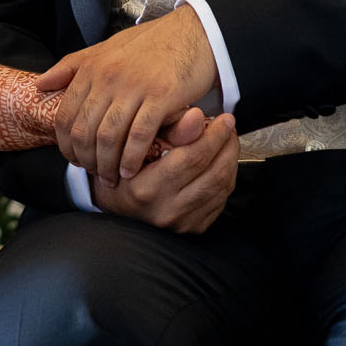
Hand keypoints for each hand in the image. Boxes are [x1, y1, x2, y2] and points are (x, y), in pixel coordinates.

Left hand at [36, 6, 219, 184]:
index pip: (66, 116)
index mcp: (92, 68)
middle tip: (93, 174)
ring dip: (107, 164)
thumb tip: (40, 84)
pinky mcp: (162, 96)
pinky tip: (130, 170)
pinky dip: (132, 158)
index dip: (66, 145)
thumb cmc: (149, 44)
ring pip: (109, 137)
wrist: (193, 32)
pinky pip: (140, 135)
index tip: (74, 160)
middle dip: (86, 160)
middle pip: (85, 131)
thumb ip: (72, 66)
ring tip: (111, 178)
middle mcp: (108, 77)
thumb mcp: (105, 49)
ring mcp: (135, 87)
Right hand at [91, 109, 238, 233]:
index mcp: (147, 188)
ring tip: (226, 140)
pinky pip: (220, 200)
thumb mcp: (136, 144)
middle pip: (214, 174)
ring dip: (231, 160)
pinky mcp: (192, 228)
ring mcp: (181, 223)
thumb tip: (199, 117)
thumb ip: (170, 130)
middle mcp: (166, 210)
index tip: (223, 118)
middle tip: (229, 126)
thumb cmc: (122, 169)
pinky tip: (220, 162)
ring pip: (222, 188)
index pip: (193, 158)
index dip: (214, 135)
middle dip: (228, 145)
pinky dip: (225, 177)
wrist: (115, 205)